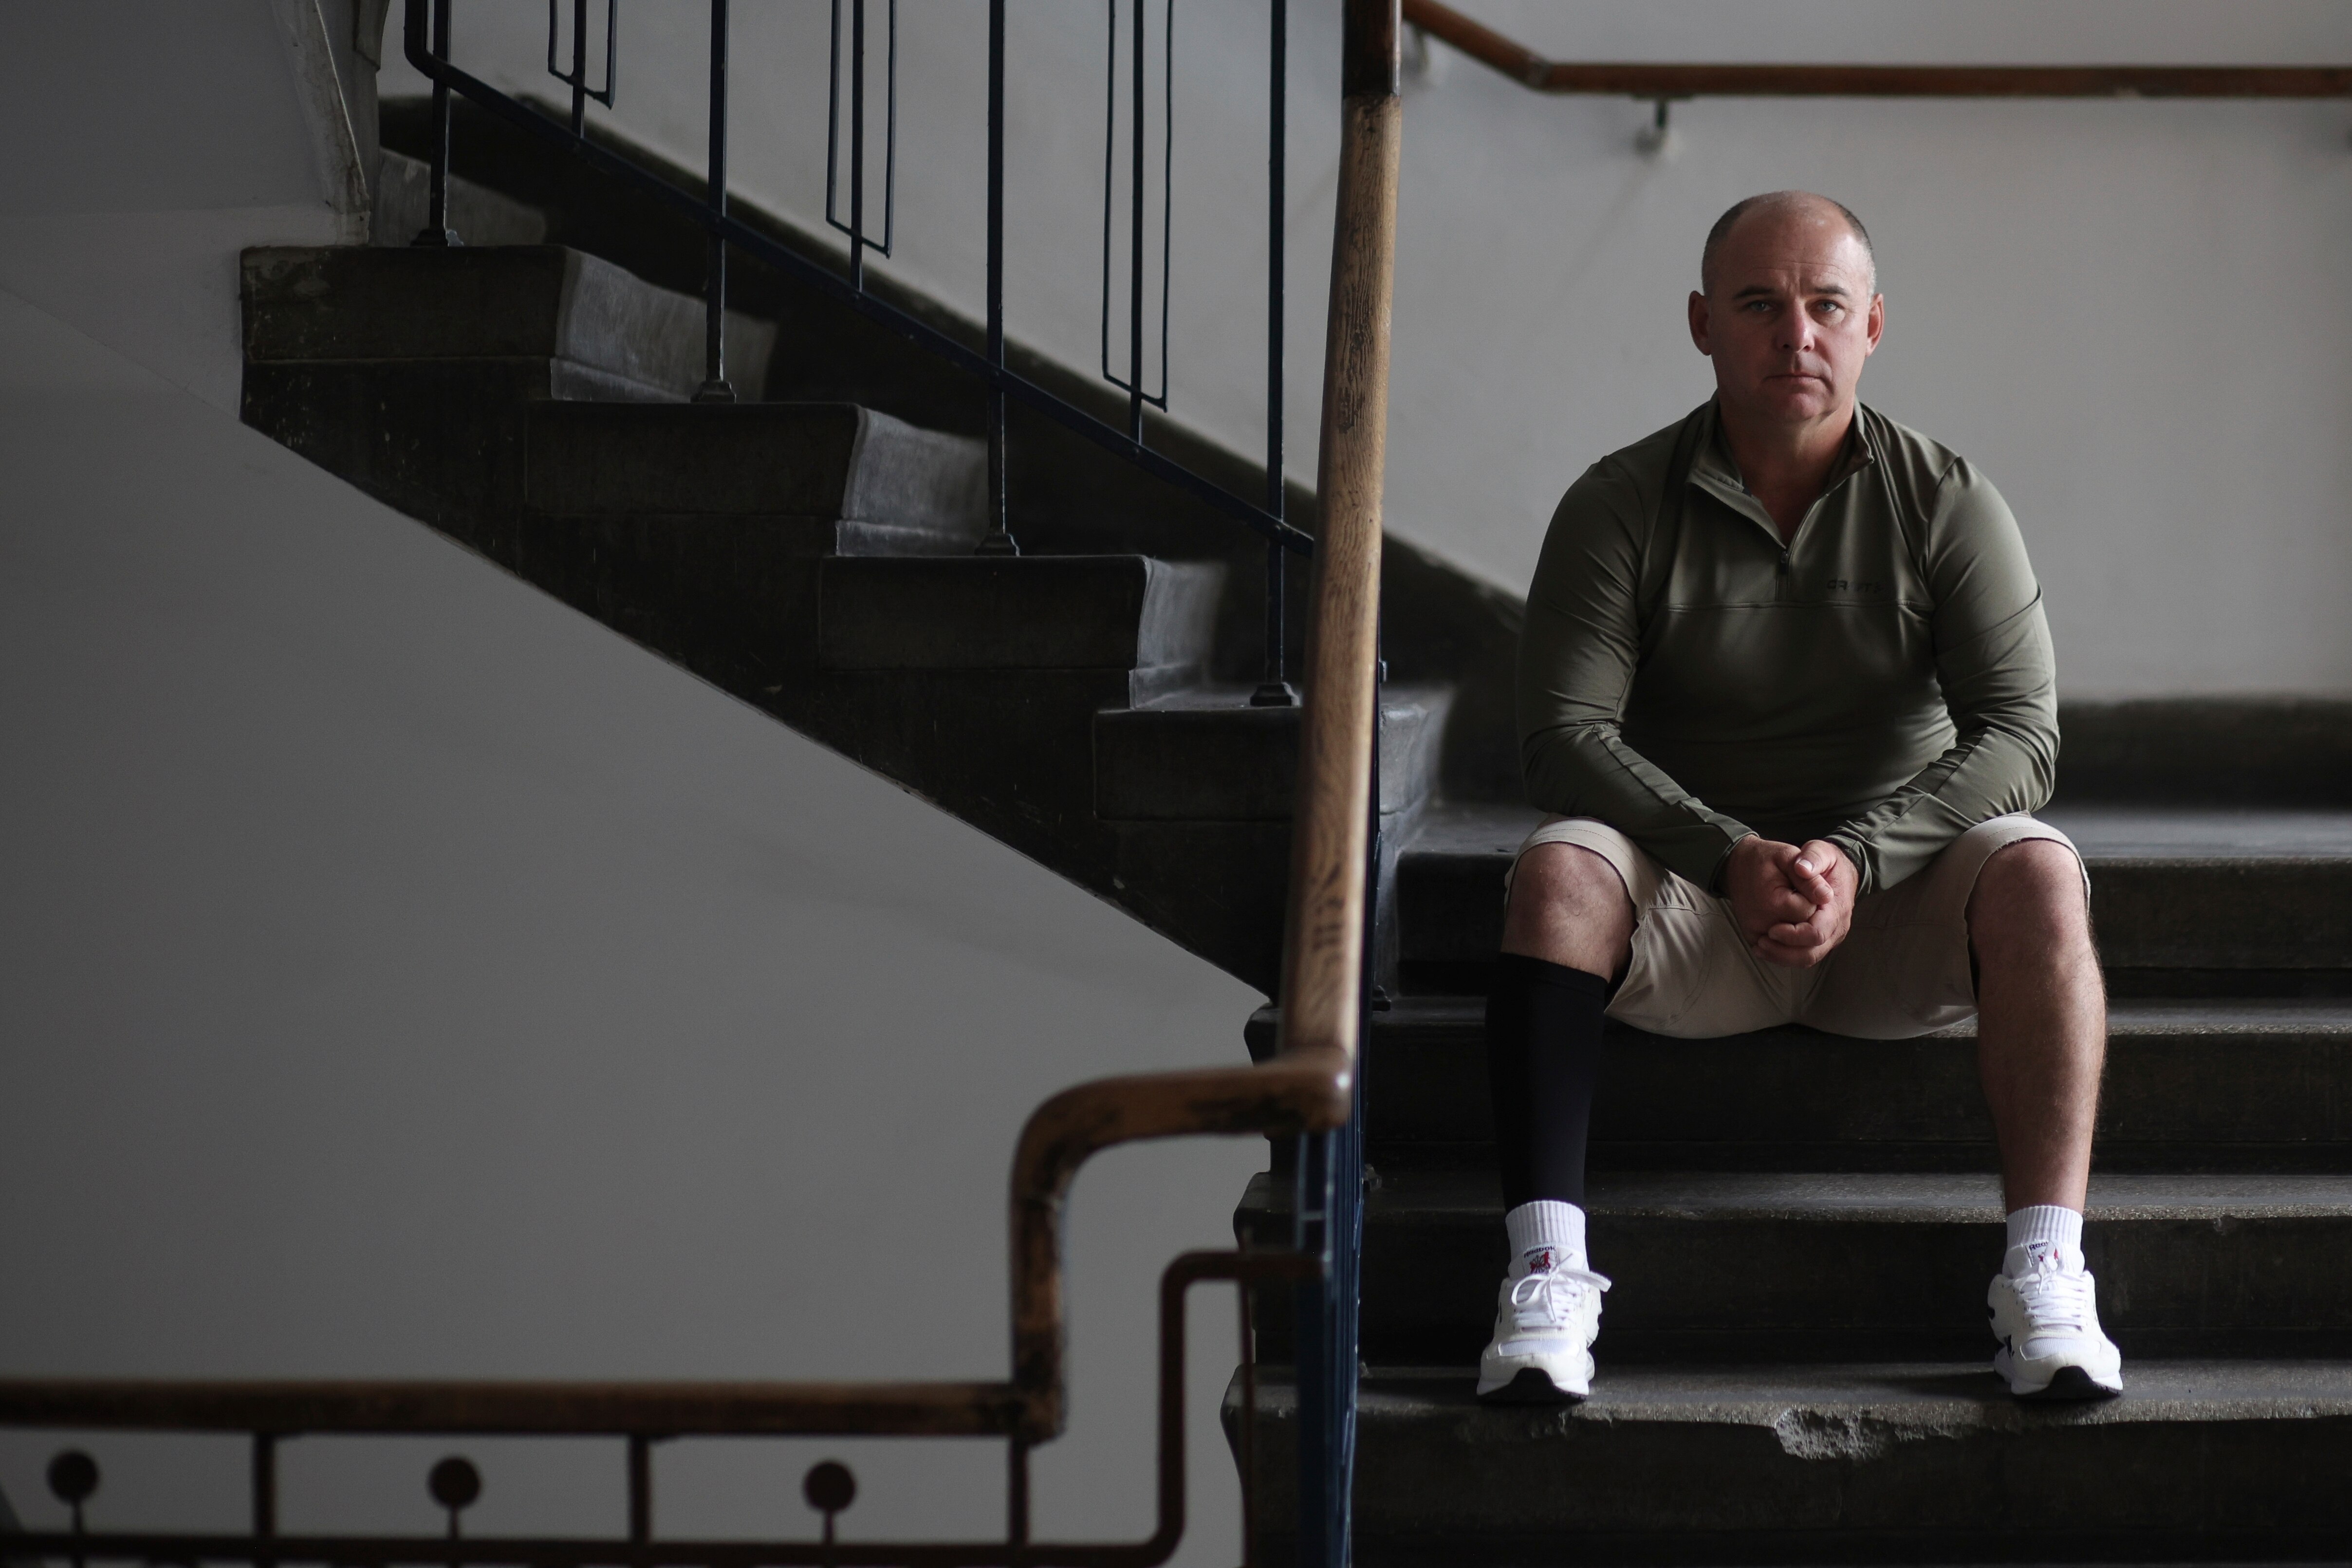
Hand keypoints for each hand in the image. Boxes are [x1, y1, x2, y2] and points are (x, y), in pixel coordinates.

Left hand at [1723, 836, 1856, 968]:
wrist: (1840, 872)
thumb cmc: (1829, 862)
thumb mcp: (1821, 851)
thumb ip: (1813, 857)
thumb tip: (1802, 869)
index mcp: (1836, 909)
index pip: (1817, 933)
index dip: (1793, 935)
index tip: (1772, 929)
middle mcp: (1836, 928)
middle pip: (1811, 953)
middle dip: (1784, 951)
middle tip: (1761, 940)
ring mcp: (1829, 937)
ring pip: (1807, 959)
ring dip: (1782, 956)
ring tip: (1759, 946)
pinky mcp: (1820, 941)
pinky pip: (1803, 956)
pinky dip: (1784, 956)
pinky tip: (1765, 948)